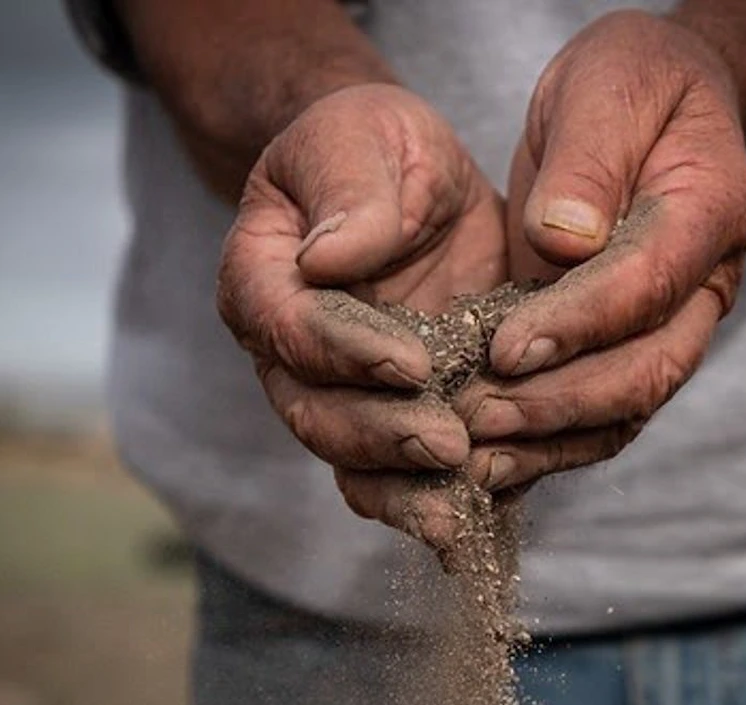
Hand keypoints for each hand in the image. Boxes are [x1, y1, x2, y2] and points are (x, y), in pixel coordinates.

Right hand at [217, 84, 506, 543]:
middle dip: (380, 438)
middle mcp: (290, 355)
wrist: (410, 186)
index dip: (345, 353)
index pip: (290, 328)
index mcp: (264, 279)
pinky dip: (438, 505)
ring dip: (404, 494)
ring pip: (354, 465)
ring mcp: (341, 397)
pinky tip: (482, 526)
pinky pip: (404, 478)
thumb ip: (348, 191)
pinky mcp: (396, 419)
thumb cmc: (374, 150)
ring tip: (458, 518)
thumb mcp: (363, 138)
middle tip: (447, 444)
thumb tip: (328, 259)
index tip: (412, 364)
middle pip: (317, 415)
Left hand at [456, 11, 745, 491]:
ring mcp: (669, 326)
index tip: (505, 347)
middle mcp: (702, 285)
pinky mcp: (624, 348)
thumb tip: (563, 241)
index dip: (580, 323)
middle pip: (649, 369)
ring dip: (552, 439)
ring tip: (475, 456)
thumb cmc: (632, 81)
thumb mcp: (610, 82)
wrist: (650, 104)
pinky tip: (488, 463)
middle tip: (479, 415)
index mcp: (709, 211)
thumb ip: (591, 156)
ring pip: (628, 409)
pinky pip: (599, 415)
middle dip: (563, 401)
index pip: (649, 284)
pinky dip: (548, 445)